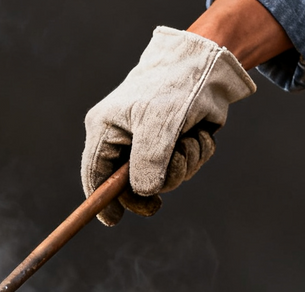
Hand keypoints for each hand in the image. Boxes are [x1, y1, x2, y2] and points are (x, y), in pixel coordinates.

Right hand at [82, 27, 256, 224]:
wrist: (210, 58)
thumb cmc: (176, 84)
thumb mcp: (159, 124)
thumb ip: (147, 162)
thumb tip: (142, 193)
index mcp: (106, 129)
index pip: (94, 173)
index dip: (101, 200)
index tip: (113, 221)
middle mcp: (124, 138)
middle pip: (128, 183)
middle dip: (152, 186)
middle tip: (159, 204)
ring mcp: (149, 142)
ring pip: (160, 177)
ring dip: (182, 167)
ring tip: (192, 143)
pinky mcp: (173, 142)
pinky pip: (181, 166)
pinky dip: (194, 156)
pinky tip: (199, 137)